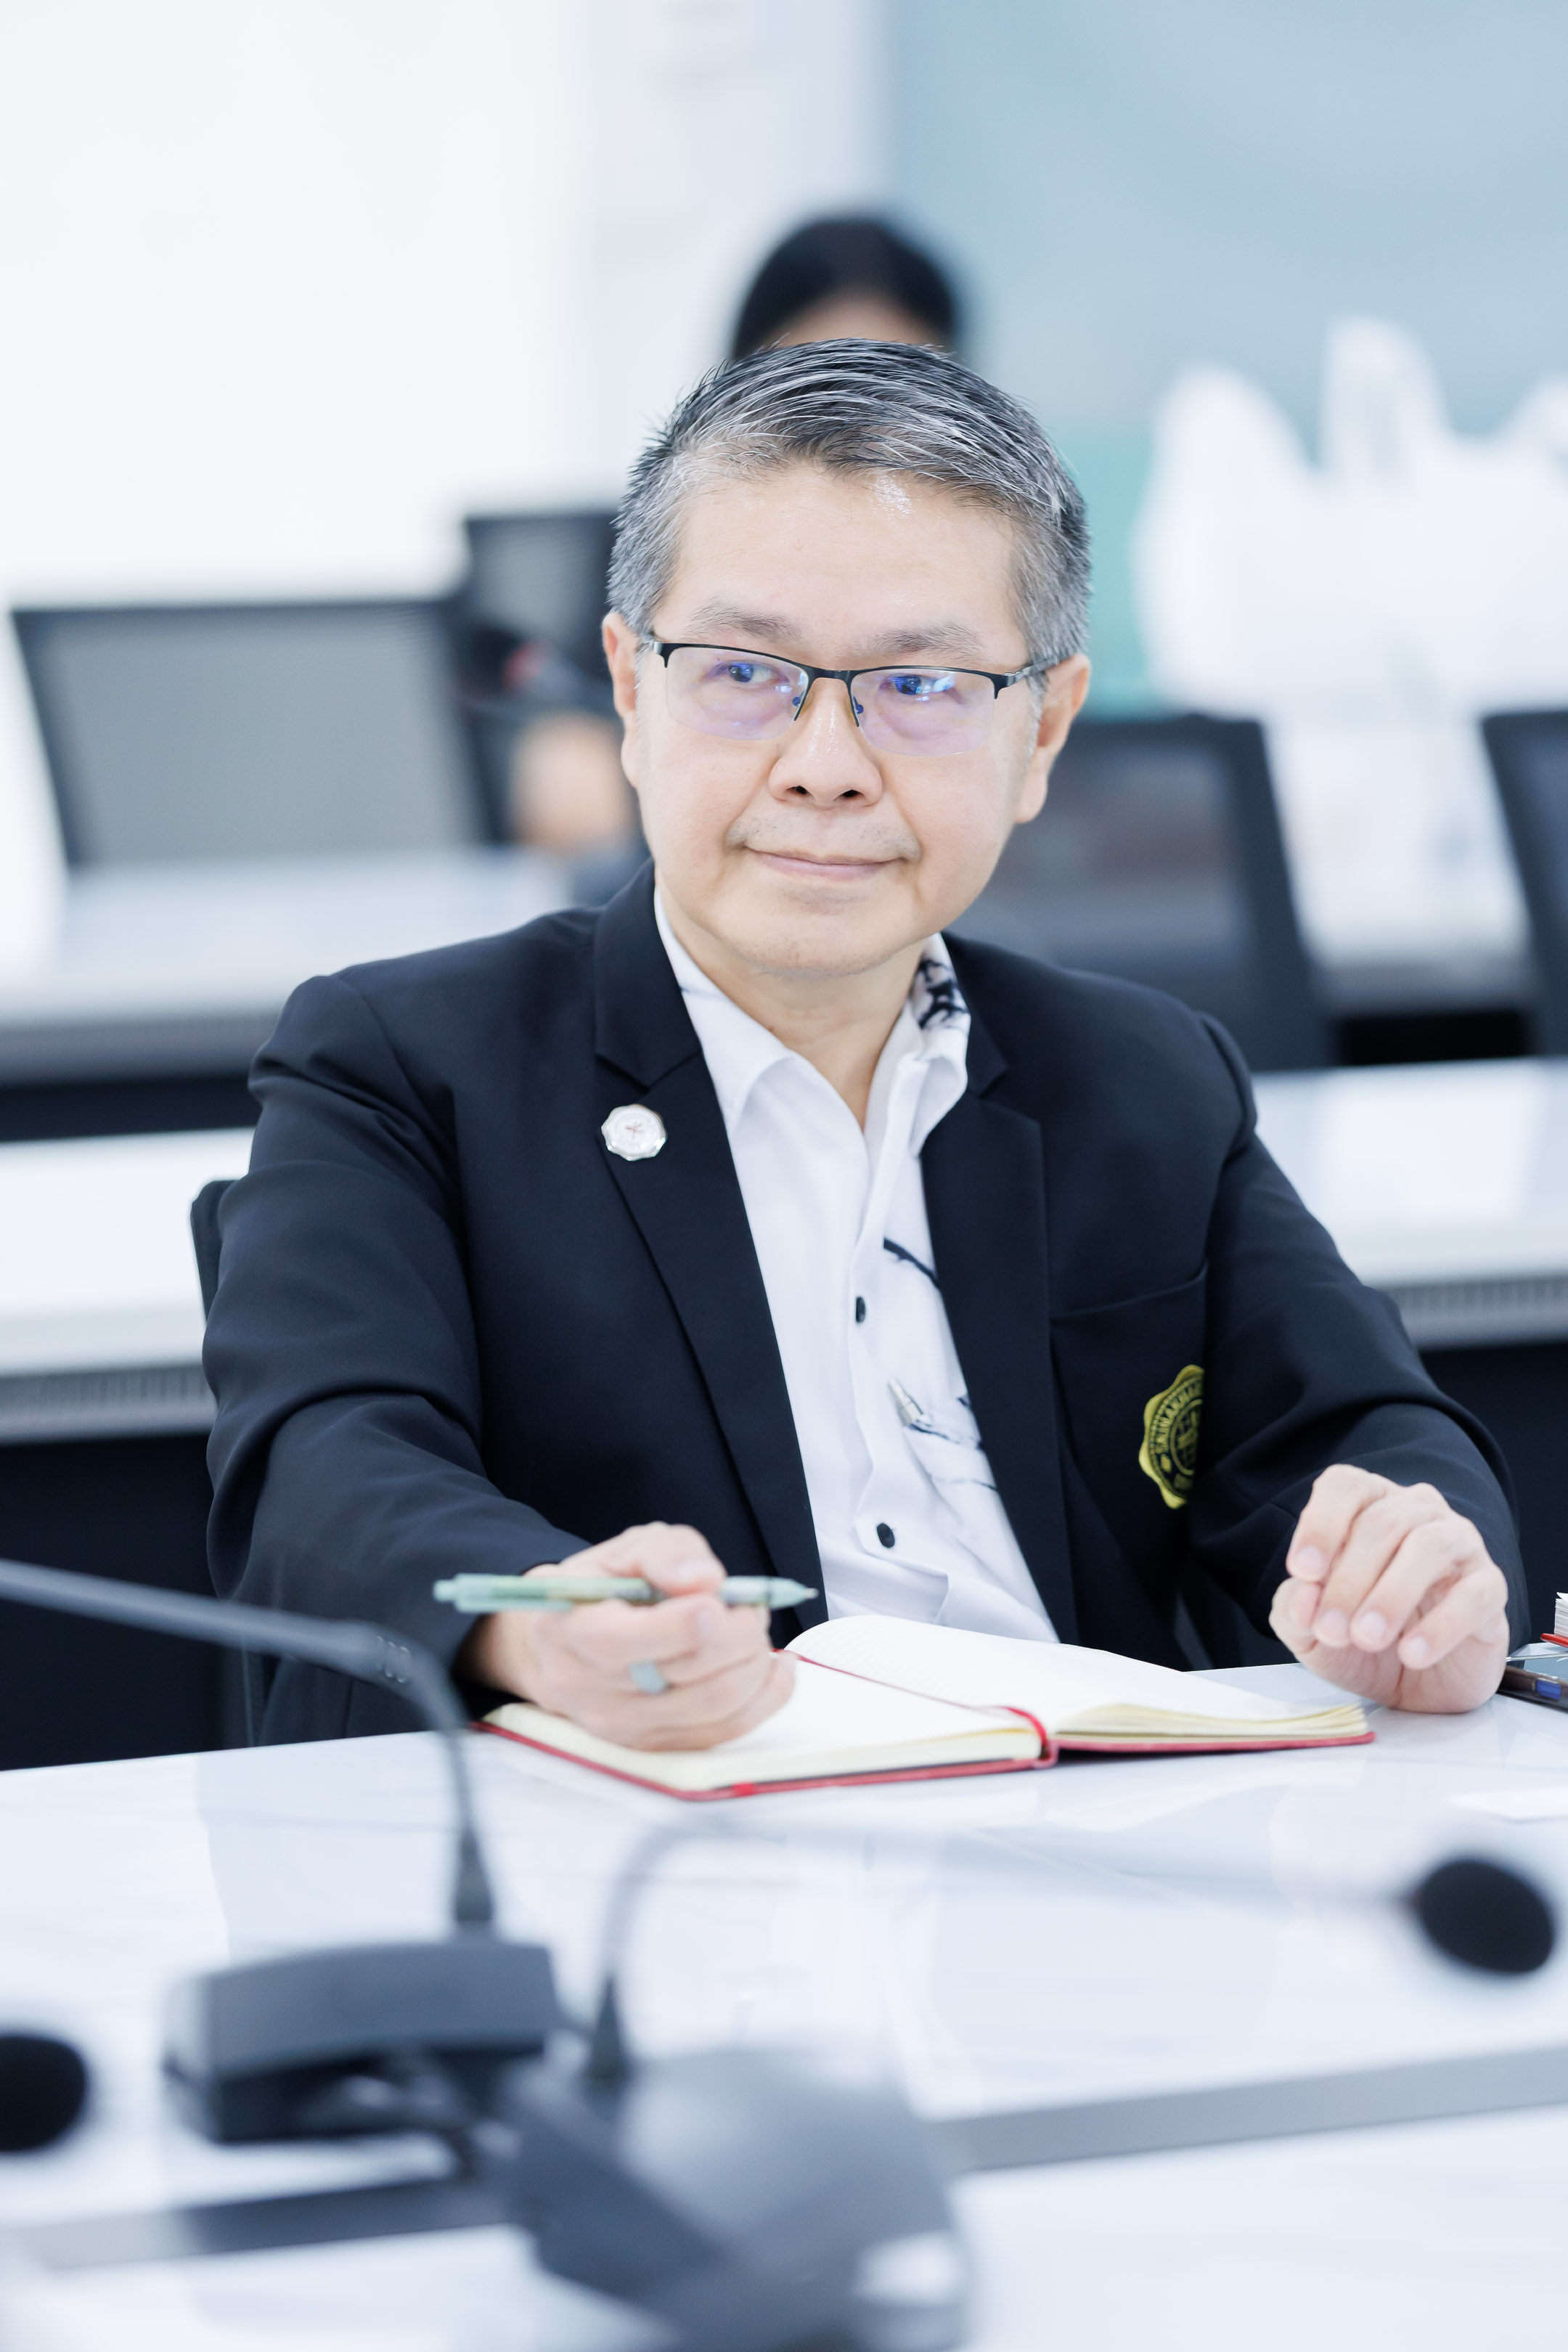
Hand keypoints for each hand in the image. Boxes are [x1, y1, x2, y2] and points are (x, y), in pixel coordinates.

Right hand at [457, 1521, 792, 1750]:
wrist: (563, 1648)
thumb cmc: (601, 1591)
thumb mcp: (625, 1551)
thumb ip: (665, 1554)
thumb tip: (706, 1580)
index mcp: (573, 1631)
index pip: (625, 1642)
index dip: (683, 1622)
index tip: (718, 1600)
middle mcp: (590, 1689)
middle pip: (687, 1675)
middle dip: (738, 1633)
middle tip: (749, 1606)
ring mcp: (623, 1726)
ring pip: (716, 1706)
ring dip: (756, 1662)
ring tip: (754, 1629)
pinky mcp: (655, 1745)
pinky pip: (726, 1731)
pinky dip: (764, 1697)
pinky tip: (775, 1667)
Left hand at [1270, 1466, 1509, 1713]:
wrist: (1416, 1686)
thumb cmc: (1360, 1642)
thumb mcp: (1311, 1632)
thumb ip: (1295, 1610)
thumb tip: (1302, 1597)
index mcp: (1369, 1507)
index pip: (1345, 1486)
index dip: (1321, 1524)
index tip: (1304, 1571)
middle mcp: (1417, 1513)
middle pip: (1381, 1523)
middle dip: (1348, 1581)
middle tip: (1331, 1630)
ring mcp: (1459, 1545)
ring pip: (1428, 1547)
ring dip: (1391, 1595)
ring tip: (1367, 1638)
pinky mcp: (1490, 1588)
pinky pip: (1473, 1595)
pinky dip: (1440, 1626)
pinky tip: (1412, 1653)